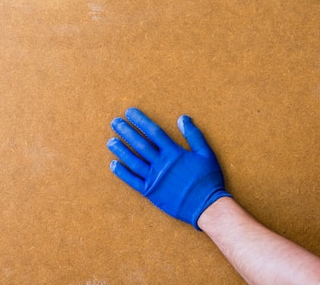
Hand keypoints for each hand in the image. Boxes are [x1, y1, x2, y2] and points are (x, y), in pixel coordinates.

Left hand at [107, 108, 230, 229]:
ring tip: (111, 140)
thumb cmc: (208, 179)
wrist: (207, 206)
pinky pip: (133, 181)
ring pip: (133, 161)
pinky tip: (114, 164)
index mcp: (174, 153)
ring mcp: (154, 179)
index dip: (141, 121)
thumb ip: (193, 135)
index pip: (153, 132)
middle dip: (127, 131)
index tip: (130, 113)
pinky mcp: (151, 192)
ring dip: (121, 150)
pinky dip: (123, 172)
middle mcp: (161, 164)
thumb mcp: (206, 153)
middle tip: (115, 122)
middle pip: (140, 144)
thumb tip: (182, 118)